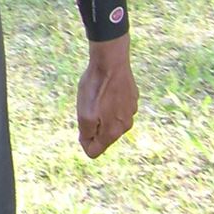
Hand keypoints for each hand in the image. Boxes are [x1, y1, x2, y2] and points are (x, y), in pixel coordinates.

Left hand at [77, 36, 136, 156]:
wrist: (111, 61)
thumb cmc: (96, 87)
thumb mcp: (84, 113)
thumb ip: (86, 133)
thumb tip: (88, 143)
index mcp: (113, 132)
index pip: (94, 151)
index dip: (83, 141)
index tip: (80, 125)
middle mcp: (126, 126)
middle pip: (103, 136)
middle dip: (93, 126)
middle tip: (89, 107)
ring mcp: (131, 111)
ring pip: (111, 121)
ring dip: (102, 113)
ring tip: (98, 96)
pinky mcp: (132, 99)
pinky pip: (117, 108)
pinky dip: (110, 102)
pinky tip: (107, 89)